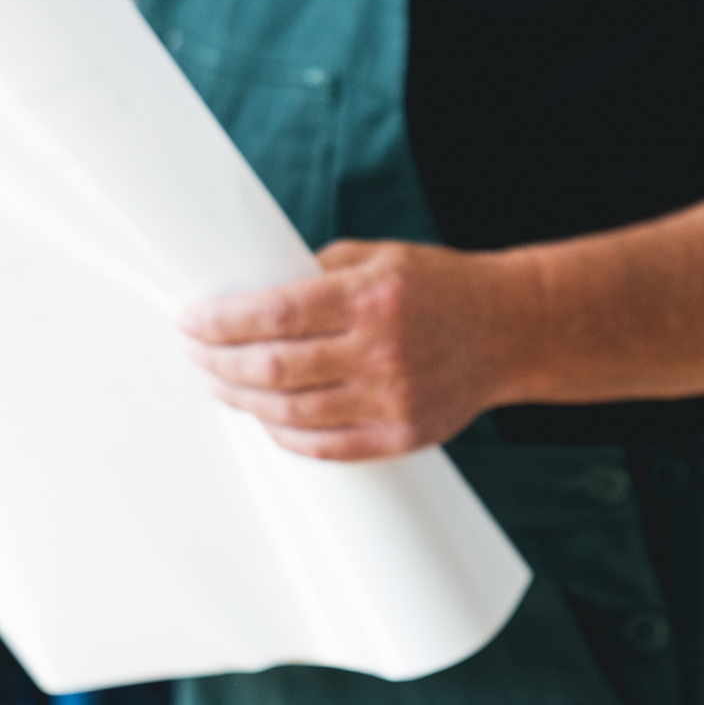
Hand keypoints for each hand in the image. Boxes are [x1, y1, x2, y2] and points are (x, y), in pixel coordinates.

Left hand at [180, 240, 515, 460]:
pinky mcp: (404, 434)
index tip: (191, 321)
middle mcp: (384, 348)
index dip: (221, 321)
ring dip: (242, 400)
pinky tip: (265, 416)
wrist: (512, 330)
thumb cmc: (440, 288)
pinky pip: (326, 446)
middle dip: (218, 363)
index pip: (276, 314)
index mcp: (374, 296)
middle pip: (274, 368)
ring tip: (220, 385)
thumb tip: (248, 296)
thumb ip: (319, 274)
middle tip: (195, 353)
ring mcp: (396, 397)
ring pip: (291, 412)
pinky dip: (285, 434)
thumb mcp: (383, 258)